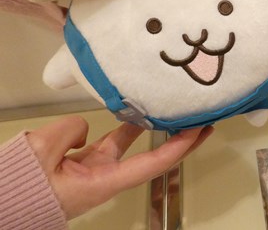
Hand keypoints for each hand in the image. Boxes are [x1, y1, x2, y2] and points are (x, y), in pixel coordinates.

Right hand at [26, 115, 211, 219]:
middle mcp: (106, 178)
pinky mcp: (83, 164)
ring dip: (151, 128)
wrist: (3, 205)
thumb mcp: (42, 150)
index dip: (180, 146)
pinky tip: (128, 109)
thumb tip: (83, 128)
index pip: (153, 164)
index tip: (199, 130)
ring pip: (130, 146)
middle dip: (180, 140)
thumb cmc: (21, 187)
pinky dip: (121, 126)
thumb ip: (70, 130)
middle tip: (201, 122)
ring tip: (170, 108)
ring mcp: (95, 171)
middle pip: (153, 157)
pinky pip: (109, 142)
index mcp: (103, 183)